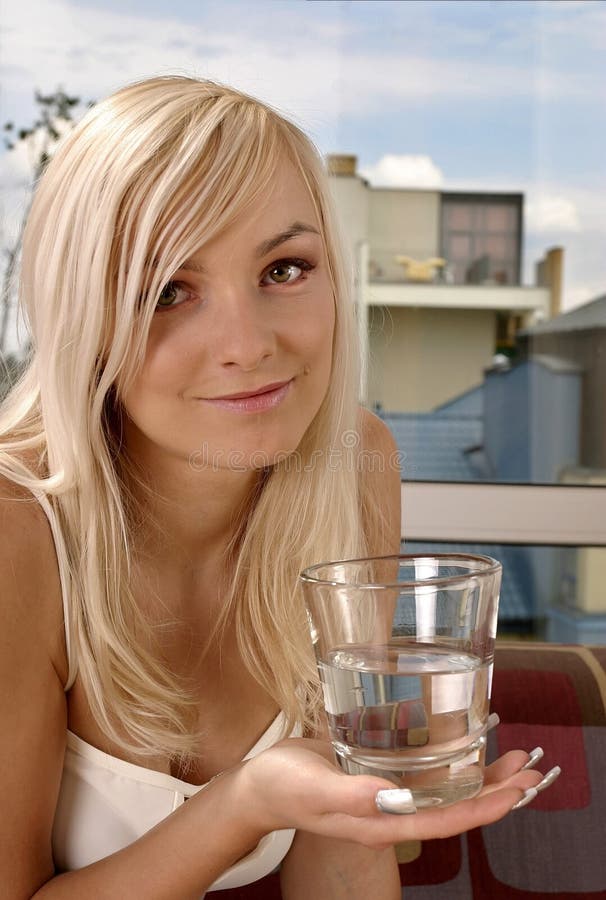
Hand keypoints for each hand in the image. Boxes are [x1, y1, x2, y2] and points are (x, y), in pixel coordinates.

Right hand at [240, 738, 557, 849]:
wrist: (259, 783)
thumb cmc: (284, 787)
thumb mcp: (314, 790)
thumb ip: (350, 795)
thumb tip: (390, 797)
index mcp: (380, 823)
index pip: (442, 820)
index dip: (480, 808)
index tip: (514, 793)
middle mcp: (390, 811)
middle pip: (452, 805)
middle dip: (492, 790)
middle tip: (528, 769)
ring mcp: (385, 792)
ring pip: (442, 786)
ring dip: (477, 772)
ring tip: (510, 755)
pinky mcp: (377, 770)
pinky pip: (420, 766)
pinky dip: (445, 754)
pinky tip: (458, 737)